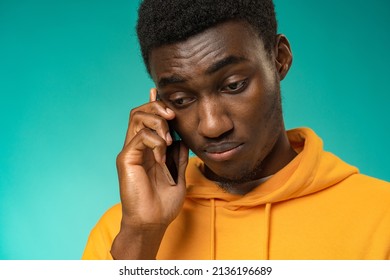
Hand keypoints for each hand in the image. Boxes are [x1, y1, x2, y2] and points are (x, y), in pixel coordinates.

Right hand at [111, 88, 188, 258]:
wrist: (153, 222)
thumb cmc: (163, 203)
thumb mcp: (177, 175)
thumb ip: (178, 156)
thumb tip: (183, 139)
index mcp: (146, 149)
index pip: (146, 118)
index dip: (153, 103)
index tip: (161, 92)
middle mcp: (135, 146)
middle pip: (140, 111)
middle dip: (157, 107)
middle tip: (172, 116)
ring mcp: (129, 152)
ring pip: (137, 118)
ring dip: (157, 122)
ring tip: (169, 139)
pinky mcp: (126, 159)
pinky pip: (139, 137)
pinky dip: (155, 142)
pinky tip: (162, 157)